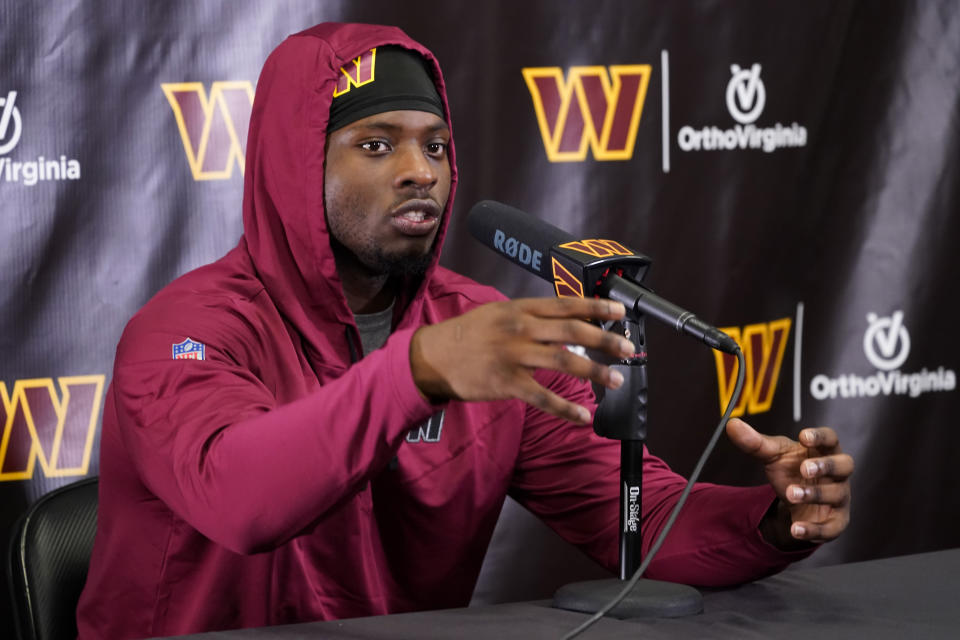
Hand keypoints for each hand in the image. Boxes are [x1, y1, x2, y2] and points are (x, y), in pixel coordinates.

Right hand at [410, 297, 632, 423]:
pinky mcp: (506, 383)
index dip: (596, 308)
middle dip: (605, 340)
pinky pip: (543, 397)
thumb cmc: (467, 335)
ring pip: (564, 362)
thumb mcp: (498, 313)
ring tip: (615, 379)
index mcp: (520, 309)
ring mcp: (513, 356)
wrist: (432, 357)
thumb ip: (530, 316)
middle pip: (572, 332)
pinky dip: (565, 408)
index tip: (620, 312)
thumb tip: (566, 321)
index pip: (566, 305)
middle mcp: (520, 329)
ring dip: (595, 371)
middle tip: (628, 348)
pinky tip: (583, 416)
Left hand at [725, 418, 853, 547]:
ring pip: (836, 495)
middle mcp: (837, 473)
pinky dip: (813, 529)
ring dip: (814, 495)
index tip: (803, 436)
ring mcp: (839, 497)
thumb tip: (732, 425)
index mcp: (824, 450)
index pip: (830, 439)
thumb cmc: (791, 470)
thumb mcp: (772, 456)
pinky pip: (830, 527)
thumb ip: (754, 442)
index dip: (820, 437)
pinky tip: (795, 529)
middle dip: (826, 467)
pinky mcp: (835, 522)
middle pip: (844, 465)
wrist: (795, 503)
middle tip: (804, 469)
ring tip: (790, 494)